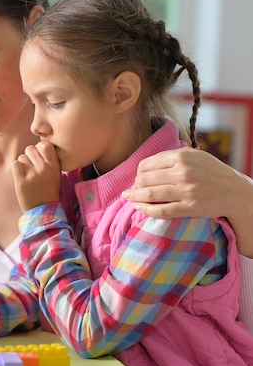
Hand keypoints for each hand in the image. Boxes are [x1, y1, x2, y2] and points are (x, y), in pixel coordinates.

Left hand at [11, 141, 60, 211]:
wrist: (43, 211)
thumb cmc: (49, 190)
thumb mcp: (56, 174)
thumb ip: (49, 160)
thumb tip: (39, 145)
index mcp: (54, 166)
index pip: (45, 145)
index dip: (39, 148)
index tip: (39, 156)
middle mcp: (44, 169)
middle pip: (30, 149)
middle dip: (29, 156)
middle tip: (32, 167)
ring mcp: (32, 176)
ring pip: (21, 157)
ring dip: (22, 164)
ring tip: (28, 174)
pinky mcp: (21, 182)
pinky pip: (14, 164)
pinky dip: (16, 169)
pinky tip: (20, 175)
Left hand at [124, 148, 252, 257]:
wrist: (236, 192)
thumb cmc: (213, 172)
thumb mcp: (195, 156)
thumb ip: (172, 156)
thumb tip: (146, 164)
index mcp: (181, 157)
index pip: (147, 164)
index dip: (138, 172)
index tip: (136, 178)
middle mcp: (183, 172)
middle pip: (145, 179)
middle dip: (134, 185)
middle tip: (131, 189)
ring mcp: (186, 191)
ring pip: (150, 194)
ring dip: (134, 197)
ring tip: (128, 197)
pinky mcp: (189, 207)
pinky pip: (161, 210)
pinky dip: (146, 209)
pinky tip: (138, 207)